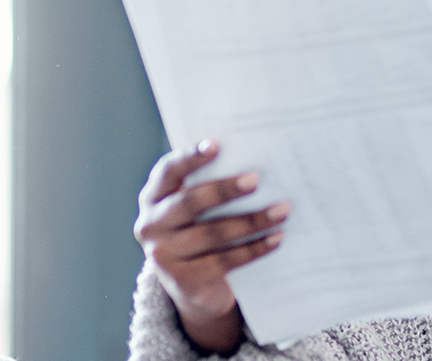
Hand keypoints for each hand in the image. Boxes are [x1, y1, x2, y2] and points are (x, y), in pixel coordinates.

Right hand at [134, 140, 289, 352]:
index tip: (216, 145)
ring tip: (281, 211)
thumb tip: (254, 159)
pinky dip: (254, 249)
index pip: (168, 172)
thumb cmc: (200, 230)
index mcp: (153, 197)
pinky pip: (224, 261)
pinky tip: (276, 238)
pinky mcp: (183, 281)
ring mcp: (163, 256)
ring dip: (251, 221)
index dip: (190, 158)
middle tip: (256, 180)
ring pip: (211, 234)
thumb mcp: (196, 209)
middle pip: (189, 203)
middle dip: (224, 190)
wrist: (193, 286)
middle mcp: (151, 225)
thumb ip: (209, 184)